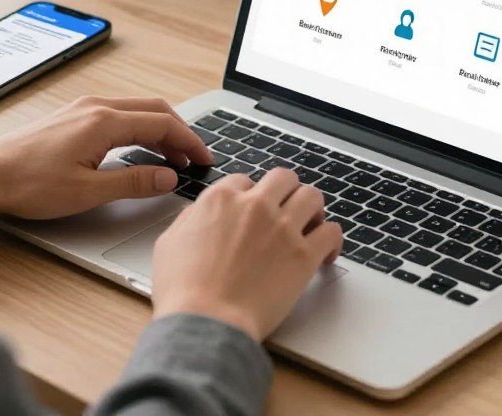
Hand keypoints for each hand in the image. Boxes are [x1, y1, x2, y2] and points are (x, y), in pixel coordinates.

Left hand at [0, 96, 212, 218]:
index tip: (204, 159)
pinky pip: (118, 115)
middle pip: (153, 110)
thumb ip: (133, 182)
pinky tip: (139, 149)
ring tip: (172, 157)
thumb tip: (168, 176)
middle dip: (179, 132)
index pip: (162, 123)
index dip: (189, 142)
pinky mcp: (73, 117)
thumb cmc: (29, 184)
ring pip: (136, 110)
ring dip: (159, 130)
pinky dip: (139, 129)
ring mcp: (83, 109)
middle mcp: (96, 107)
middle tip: (195, 158)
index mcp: (104, 121)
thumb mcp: (87, 191)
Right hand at [151, 168, 342, 341]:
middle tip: (287, 208)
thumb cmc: (183, 291)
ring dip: (312, 208)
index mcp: (221, 198)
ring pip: (311, 196)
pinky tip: (326, 251)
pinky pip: (331, 232)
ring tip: (311, 223)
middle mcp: (255, 205)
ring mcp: (282, 228)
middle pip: (283, 178)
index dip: (250, 195)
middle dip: (285, 191)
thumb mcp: (169, 243)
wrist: (206, 323)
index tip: (253, 209)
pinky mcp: (303, 256)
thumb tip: (198, 214)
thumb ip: (189, 220)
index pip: (245, 180)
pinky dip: (332, 239)